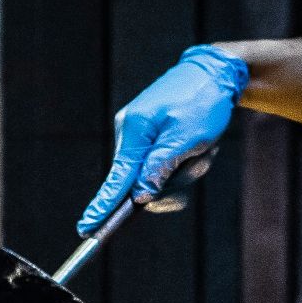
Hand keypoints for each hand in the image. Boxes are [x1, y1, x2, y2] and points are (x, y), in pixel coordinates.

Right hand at [77, 45, 248, 234]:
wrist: (215, 72)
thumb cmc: (204, 101)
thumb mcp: (189, 137)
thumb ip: (160, 168)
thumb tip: (138, 197)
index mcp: (134, 130)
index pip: (116, 180)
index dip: (102, 208)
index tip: (86, 230)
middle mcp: (130, 134)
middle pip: (142, 183)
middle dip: (177, 179)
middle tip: (202, 155)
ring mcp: (139, 136)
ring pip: (158, 177)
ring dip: (186, 168)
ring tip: (205, 144)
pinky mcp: (150, 139)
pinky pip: (164, 165)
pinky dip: (186, 161)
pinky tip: (200, 143)